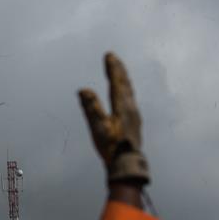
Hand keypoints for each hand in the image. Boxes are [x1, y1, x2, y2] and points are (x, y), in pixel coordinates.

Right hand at [78, 53, 149, 184]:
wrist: (127, 164)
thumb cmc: (112, 147)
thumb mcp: (98, 127)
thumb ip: (91, 108)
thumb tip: (83, 90)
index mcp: (122, 107)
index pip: (116, 82)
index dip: (112, 68)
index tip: (109, 55)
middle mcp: (131, 108)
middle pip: (125, 85)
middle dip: (119, 70)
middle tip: (114, 58)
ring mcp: (134, 115)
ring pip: (129, 92)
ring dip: (123, 80)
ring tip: (120, 72)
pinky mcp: (134, 122)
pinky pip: (130, 100)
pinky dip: (126, 91)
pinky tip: (125, 96)